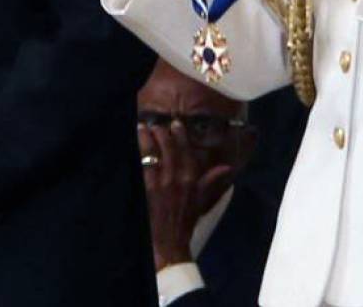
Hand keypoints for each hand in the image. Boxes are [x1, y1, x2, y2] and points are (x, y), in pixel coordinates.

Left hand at [140, 120, 232, 271]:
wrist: (171, 238)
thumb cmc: (187, 218)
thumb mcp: (203, 198)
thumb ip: (212, 180)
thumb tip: (226, 167)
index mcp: (192, 177)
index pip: (186, 149)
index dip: (180, 134)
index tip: (175, 123)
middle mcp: (177, 176)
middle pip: (168, 146)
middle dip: (161, 132)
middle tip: (155, 124)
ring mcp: (161, 181)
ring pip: (153, 152)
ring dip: (147, 138)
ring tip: (141, 127)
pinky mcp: (147, 187)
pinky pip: (142, 164)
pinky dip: (139, 153)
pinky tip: (135, 145)